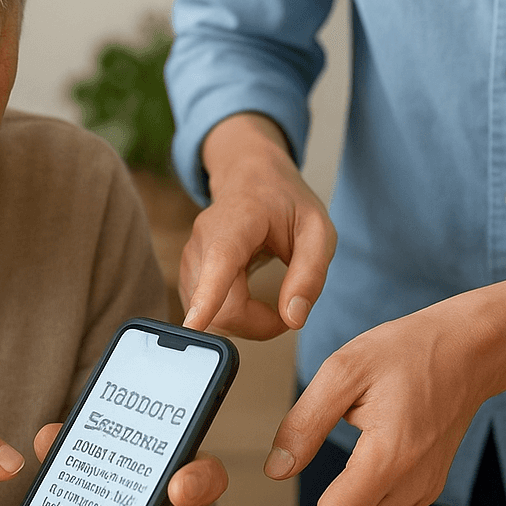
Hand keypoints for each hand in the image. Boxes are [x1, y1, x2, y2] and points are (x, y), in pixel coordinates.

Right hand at [181, 113, 334, 340]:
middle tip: (288, 311)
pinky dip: (234, 318)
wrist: (249, 179)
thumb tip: (293, 319)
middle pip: (221, 307)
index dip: (206, 299)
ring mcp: (190, 262)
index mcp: (235, 223)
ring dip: (247, 322)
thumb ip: (310, 274)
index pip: (219, 263)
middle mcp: (203, 243)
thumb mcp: (317, 230)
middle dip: (258, 324)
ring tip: (271, 301)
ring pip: (213, 317)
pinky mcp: (189, 278)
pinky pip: (208, 315)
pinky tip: (249, 301)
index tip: (193, 326)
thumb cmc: (284, 203)